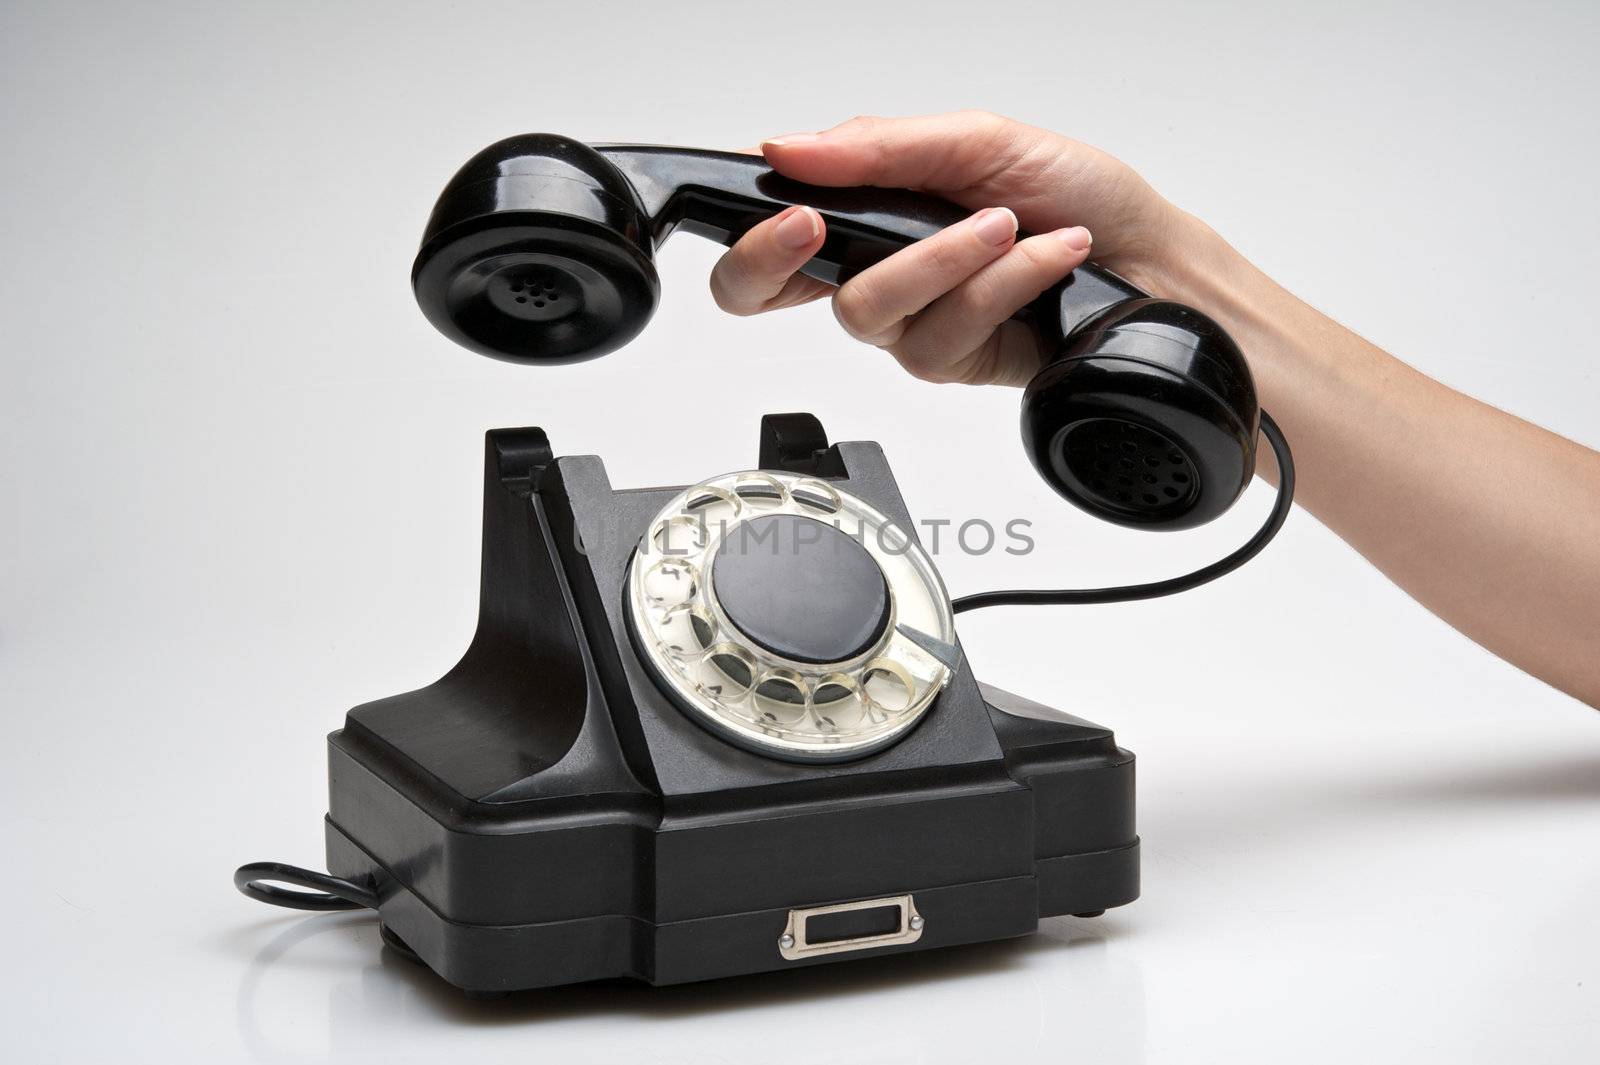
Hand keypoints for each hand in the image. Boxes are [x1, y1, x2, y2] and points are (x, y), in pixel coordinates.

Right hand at [709, 111, 1189, 385]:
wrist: (1154, 260)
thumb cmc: (1076, 192)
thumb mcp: (977, 140)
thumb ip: (878, 147)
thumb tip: (788, 147)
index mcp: (868, 209)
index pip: (767, 240)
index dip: (746, 245)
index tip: (789, 217)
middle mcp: (878, 269)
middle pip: (775, 294)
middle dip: (785, 262)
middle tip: (821, 227)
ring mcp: (911, 321)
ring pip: (868, 311)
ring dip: (943, 258)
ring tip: (1007, 224)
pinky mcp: (952, 360)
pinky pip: (942, 331)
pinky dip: (1000, 284)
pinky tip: (1045, 259)